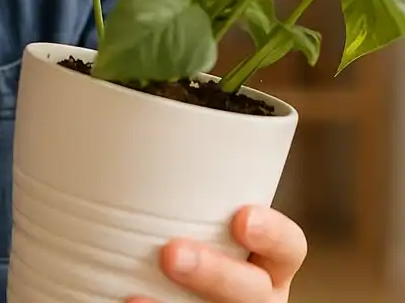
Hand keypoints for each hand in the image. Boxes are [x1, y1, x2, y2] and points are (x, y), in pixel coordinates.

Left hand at [131, 206, 306, 302]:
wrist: (163, 285)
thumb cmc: (182, 234)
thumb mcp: (199, 214)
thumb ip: (186, 191)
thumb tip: (115, 120)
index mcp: (267, 262)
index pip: (290, 248)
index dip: (273, 234)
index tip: (241, 216)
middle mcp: (258, 296)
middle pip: (253, 293)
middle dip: (216, 275)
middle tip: (170, 253)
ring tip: (133, 296)